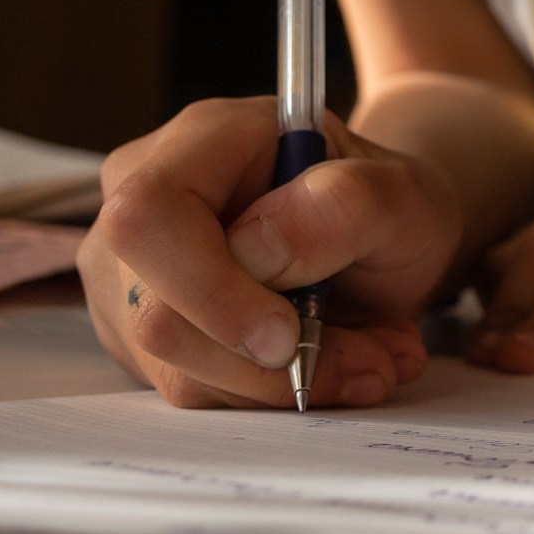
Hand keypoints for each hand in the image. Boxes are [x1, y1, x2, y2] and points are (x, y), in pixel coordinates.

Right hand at [82, 97, 459, 408]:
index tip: (289, 333)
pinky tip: (331, 362)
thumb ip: (344, 204)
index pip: (150, 214)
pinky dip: (272, 394)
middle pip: (154, 313)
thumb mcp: (401, 193)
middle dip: (267, 363)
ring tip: (369, 355)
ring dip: (285, 383)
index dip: (209, 289)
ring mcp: (132, 272)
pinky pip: (193, 389)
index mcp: (204, 139)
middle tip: (372, 360)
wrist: (380, 237)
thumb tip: (255, 248)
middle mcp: (145, 201)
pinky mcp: (142, 332)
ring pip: (176, 368)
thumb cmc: (383, 204)